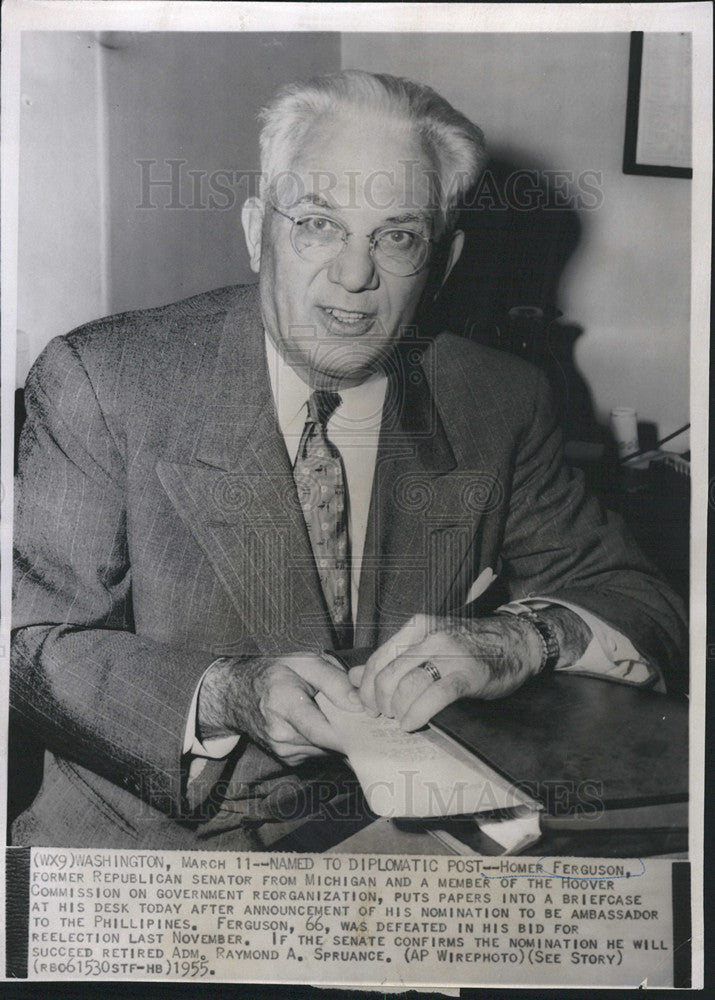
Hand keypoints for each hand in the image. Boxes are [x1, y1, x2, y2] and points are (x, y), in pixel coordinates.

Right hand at [198, 653, 361, 765]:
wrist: (237, 692)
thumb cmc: (273, 671)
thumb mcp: (304, 661)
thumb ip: (333, 680)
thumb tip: (358, 704)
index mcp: (282, 702)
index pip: (319, 728)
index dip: (348, 732)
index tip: (370, 728)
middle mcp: (280, 732)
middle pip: (328, 739)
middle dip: (349, 729)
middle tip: (365, 716)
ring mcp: (282, 749)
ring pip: (326, 748)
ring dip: (337, 734)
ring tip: (337, 713)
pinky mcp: (287, 759)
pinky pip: (318, 751)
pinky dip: (326, 740)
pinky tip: (322, 721)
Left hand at [349, 609, 587, 730]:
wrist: (517, 641)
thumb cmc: (470, 647)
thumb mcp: (428, 645)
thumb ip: (393, 659)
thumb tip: (354, 677)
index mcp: (416, 627)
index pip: (377, 659)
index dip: (367, 688)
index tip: (370, 706)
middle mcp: (429, 636)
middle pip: (387, 676)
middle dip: (380, 704)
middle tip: (387, 716)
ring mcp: (449, 654)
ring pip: (406, 687)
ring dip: (398, 711)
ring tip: (403, 719)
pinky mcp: (467, 674)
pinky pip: (433, 697)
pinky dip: (417, 714)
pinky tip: (413, 723)